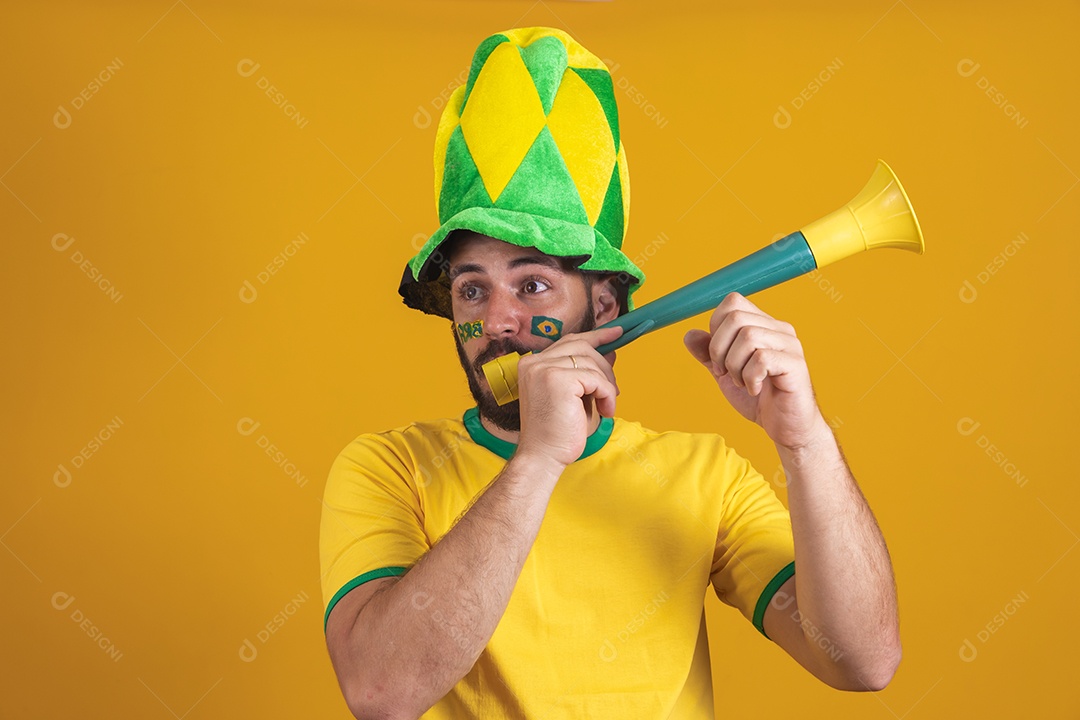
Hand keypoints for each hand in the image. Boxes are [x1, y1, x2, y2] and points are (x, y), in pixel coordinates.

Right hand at [515, 325, 622, 467]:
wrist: (543, 457)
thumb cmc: (557, 432)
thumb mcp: (576, 395)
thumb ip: (588, 372)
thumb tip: (610, 352)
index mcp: (533, 364)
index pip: (568, 341)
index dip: (595, 336)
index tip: (616, 333)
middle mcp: (535, 362)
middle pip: (582, 346)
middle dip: (605, 364)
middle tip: (614, 388)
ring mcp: (544, 369)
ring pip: (591, 362)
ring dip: (607, 385)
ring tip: (606, 406)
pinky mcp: (558, 380)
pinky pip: (596, 378)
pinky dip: (607, 394)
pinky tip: (605, 411)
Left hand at [683, 293, 825, 450]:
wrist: (785, 428)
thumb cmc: (759, 399)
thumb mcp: (724, 374)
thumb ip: (707, 354)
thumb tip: (690, 334)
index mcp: (763, 325)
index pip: (733, 302)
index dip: (716, 328)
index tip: (717, 357)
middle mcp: (779, 329)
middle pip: (736, 317)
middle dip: (719, 349)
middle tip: (726, 373)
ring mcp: (790, 345)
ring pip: (748, 336)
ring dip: (734, 366)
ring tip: (742, 383)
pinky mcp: (796, 365)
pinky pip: (762, 358)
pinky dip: (749, 378)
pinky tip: (756, 389)